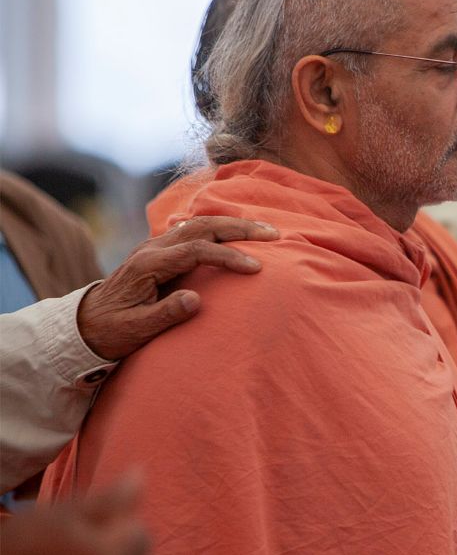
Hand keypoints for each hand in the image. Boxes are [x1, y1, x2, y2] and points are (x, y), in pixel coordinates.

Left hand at [76, 217, 278, 359]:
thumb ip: (165, 314)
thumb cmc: (111, 331)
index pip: (195, 251)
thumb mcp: (135, 331)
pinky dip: (221, 227)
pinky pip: (195, 229)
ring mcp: (156, 245)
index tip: (255, 268)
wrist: (85, 324)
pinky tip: (239, 231)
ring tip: (265, 230)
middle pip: (201, 226)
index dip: (228, 257)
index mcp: (148, 265)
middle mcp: (152, 248)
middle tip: (274, 235)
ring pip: (200, 223)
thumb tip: (196, 300)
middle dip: (240, 228)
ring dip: (234, 224)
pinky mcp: (161, 250)